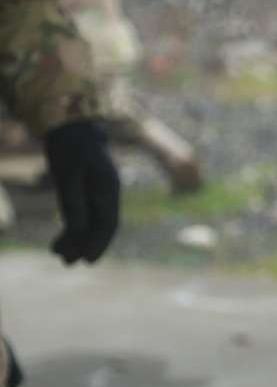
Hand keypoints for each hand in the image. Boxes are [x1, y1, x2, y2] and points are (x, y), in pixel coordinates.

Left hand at [43, 119, 119, 264]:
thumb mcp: (68, 175)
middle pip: (100, 227)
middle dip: (85, 246)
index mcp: (108, 190)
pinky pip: (81, 215)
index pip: (108, 224)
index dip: (98, 244)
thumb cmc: (69, 146)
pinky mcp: (85, 190)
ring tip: (58, 254)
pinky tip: (59, 239)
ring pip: (90, 223)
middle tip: (68, 263)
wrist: (71, 124)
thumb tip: (78, 232)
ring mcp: (98, 193)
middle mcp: (107, 194)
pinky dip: (71, 228)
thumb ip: (74, 203)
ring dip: (76, 240)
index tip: (87, 261)